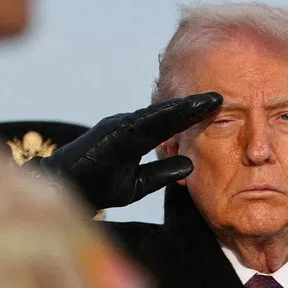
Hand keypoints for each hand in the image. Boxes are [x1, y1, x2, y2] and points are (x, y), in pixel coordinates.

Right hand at [39, 92, 222, 211]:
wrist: (67, 189)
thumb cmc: (98, 185)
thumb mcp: (138, 183)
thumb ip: (161, 173)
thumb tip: (189, 165)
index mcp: (136, 138)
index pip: (171, 126)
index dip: (193, 118)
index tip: (217, 111)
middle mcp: (130, 127)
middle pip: (168, 115)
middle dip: (194, 107)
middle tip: (220, 98)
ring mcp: (121, 127)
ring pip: (158, 114)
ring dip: (184, 107)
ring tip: (208, 101)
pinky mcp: (113, 132)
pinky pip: (142, 122)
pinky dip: (162, 115)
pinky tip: (181, 110)